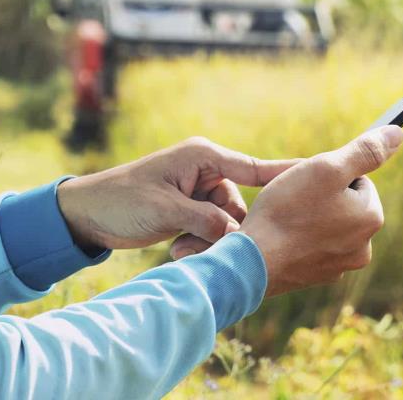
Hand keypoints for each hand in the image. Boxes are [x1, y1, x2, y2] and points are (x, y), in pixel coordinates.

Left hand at [57, 137, 298, 251]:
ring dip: (211, 239)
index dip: (286, 176)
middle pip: (242, 204)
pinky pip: (213, 229)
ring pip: (229, 221)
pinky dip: (202, 242)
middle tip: (204, 242)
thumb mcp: (165, 209)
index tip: (317, 179)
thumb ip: (205, 221)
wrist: (85, 214)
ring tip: (180, 246)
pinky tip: (178, 247)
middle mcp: (206, 171)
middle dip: (229, 228)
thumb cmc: (121, 200)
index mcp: (203, 156)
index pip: (255, 167)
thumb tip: (238, 238)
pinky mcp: (192, 210)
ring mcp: (199, 191)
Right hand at [240, 125, 402, 296]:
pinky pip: (312, 246)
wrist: (252, 262)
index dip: (330, 174)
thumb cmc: (288, 211)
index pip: (358, 179)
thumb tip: (397, 133)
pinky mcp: (317, 277)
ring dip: (310, 217)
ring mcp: (340, 266)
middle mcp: (363, 247)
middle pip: (344, 204)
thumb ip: (366, 151)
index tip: (309, 183)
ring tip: (286, 218)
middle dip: (322, 196)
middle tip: (294, 200)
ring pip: (328, 225)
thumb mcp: (327, 168)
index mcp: (371, 218)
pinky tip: (281, 237)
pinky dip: (299, 238)